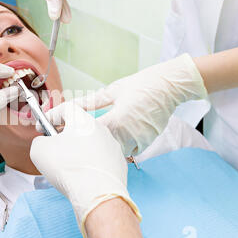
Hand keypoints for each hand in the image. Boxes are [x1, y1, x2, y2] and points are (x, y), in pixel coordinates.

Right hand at [30, 102, 140, 237]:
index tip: (42, 127)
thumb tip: (44, 142)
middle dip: (65, 135)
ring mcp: (113, 147)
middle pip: (79, 127)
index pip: (66, 108)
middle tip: (54, 148)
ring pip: (91, 144)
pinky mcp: (119, 164)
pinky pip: (100, 159)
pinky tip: (82, 177)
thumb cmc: (68, 169)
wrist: (97, 194)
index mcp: (83, 121)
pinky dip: (90, 165)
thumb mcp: (39, 150)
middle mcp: (101, 129)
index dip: (51, 115)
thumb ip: (39, 140)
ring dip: (78, 151)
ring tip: (67, 166)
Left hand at [75, 54, 207, 155]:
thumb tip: (71, 106)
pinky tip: (118, 138)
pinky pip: (130, 151)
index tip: (67, 132)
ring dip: (106, 147)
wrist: (170, 86)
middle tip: (80, 137)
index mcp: (117, 120)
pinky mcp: (148, 142)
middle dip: (90, 143)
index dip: (76, 133)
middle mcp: (129, 134)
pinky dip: (121, 147)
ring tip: (99, 139)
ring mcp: (140, 140)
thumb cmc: (141, 85)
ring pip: (115, 152)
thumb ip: (90, 102)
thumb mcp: (112, 91)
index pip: (90, 134)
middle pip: (101, 148)